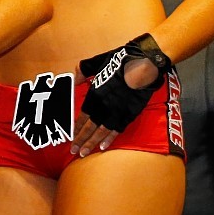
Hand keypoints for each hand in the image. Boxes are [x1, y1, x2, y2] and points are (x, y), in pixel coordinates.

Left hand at [74, 33, 170, 154]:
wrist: (144, 64)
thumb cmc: (120, 61)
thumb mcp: (96, 62)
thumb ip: (83, 71)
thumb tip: (75, 78)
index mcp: (94, 94)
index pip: (82, 115)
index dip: (75, 126)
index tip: (69, 136)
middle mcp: (103, 105)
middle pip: (89, 127)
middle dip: (80, 139)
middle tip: (73, 151)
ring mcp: (116, 111)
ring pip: (100, 132)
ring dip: (91, 143)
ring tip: (83, 153)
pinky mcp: (129, 114)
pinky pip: (117, 130)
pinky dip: (109, 139)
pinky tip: (102, 147)